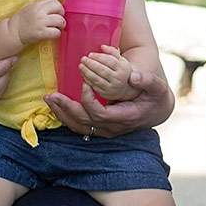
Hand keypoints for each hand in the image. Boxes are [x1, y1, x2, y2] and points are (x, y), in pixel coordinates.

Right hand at [14, 0, 64, 45]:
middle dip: (61, 15)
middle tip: (58, 21)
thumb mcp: (32, 7)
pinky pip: (56, 32)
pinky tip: (52, 34)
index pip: (54, 1)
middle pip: (59, 9)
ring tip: (56, 28)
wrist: (14, 31)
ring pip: (60, 21)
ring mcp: (41, 22)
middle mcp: (39, 12)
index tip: (56, 13)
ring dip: (61, 25)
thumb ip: (43, 6)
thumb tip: (58, 7)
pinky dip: (57, 34)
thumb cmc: (24, 20)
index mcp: (37, 4)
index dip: (58, 7)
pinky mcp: (41, 33)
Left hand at [44, 70, 173, 137]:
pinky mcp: (100, 127)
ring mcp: (105, 129)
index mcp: (124, 117)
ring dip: (62, 113)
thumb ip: (147, 81)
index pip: (99, 114)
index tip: (85, 83)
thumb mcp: (157, 88)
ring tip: (49, 99)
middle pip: (84, 122)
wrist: (156, 111)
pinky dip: (66, 116)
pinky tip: (56, 106)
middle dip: (66, 108)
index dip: (88, 100)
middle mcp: (112, 128)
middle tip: (52, 95)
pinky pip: (79, 125)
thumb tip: (134, 76)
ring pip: (79, 126)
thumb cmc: (156, 97)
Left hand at [79, 45, 132, 100]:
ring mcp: (112, 87)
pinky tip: (83, 74)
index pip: (110, 61)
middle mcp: (118, 79)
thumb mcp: (121, 60)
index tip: (90, 54)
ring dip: (86, 71)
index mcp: (123, 68)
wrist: (125, 88)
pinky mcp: (105, 94)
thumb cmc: (120, 70)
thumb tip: (102, 46)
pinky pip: (94, 86)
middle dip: (91, 64)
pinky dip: (87, 79)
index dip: (99, 57)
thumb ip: (112, 51)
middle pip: (102, 70)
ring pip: (96, 79)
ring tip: (81, 66)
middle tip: (83, 59)